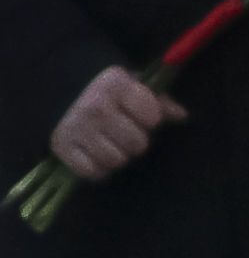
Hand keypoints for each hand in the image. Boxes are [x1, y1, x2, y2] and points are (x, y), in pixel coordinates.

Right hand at [48, 66, 180, 183]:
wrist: (56, 88)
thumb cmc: (105, 89)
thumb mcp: (131, 85)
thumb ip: (158, 101)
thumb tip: (182, 116)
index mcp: (115, 85)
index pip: (152, 117)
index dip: (149, 118)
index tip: (138, 113)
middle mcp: (95, 107)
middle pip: (137, 145)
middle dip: (133, 140)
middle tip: (121, 131)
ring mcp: (76, 127)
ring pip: (116, 161)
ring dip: (116, 155)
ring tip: (107, 142)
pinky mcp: (61, 146)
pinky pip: (93, 172)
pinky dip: (96, 168)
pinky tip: (93, 153)